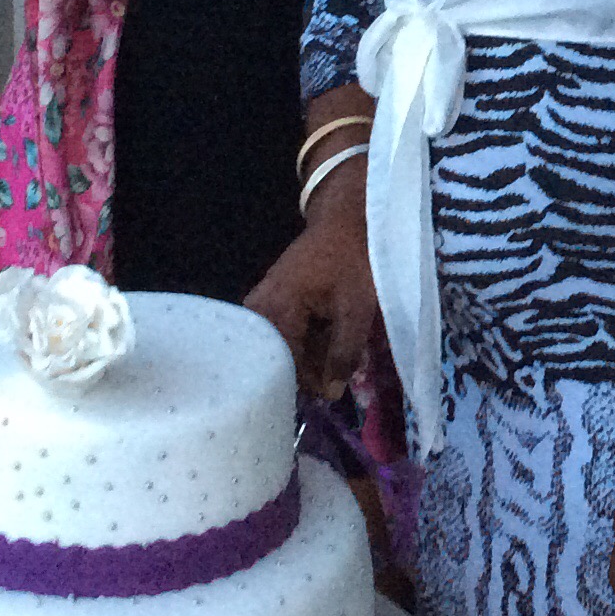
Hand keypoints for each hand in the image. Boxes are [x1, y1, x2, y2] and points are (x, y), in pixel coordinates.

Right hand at [243, 175, 374, 400]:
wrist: (345, 221)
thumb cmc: (353, 262)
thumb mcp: (356, 311)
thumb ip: (343, 353)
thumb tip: (331, 394)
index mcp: (276, 312)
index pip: (283, 368)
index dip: (310, 384)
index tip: (335, 390)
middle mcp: (257, 310)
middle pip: (277, 361)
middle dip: (308, 370)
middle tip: (337, 370)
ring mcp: (259, 305)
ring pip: (279, 349)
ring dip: (307, 356)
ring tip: (334, 348)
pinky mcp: (267, 302)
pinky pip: (279, 335)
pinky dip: (302, 341)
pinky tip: (324, 336)